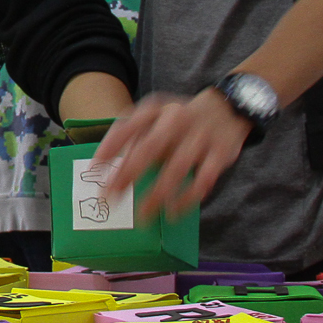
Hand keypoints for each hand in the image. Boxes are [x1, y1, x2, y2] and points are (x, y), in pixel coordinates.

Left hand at [91, 89, 251, 217]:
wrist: (228, 107)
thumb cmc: (179, 119)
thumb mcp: (156, 117)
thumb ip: (134, 137)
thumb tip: (108, 168)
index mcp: (155, 109)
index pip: (127, 127)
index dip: (110, 147)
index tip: (95, 170)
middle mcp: (176, 120)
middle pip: (150, 148)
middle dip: (128, 174)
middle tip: (110, 198)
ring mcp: (200, 137)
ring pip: (176, 169)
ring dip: (157, 194)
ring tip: (143, 216)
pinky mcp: (220, 154)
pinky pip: (202, 180)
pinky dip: (187, 199)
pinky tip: (173, 212)